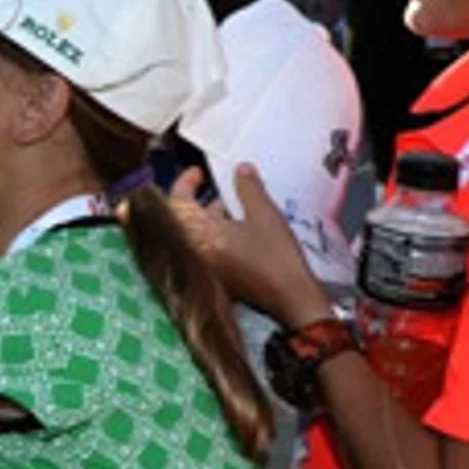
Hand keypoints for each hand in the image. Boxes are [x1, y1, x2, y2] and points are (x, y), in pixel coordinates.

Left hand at [169, 164, 333, 328]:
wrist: (291, 299)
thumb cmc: (276, 256)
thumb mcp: (265, 215)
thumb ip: (249, 188)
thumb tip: (240, 168)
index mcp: (200, 236)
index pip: (177, 203)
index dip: (184, 183)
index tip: (199, 172)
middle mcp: (196, 252)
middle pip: (187, 218)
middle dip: (202, 199)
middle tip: (221, 188)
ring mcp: (205, 267)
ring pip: (199, 233)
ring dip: (213, 216)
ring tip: (237, 204)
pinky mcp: (217, 277)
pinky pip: (208, 248)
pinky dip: (218, 233)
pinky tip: (240, 227)